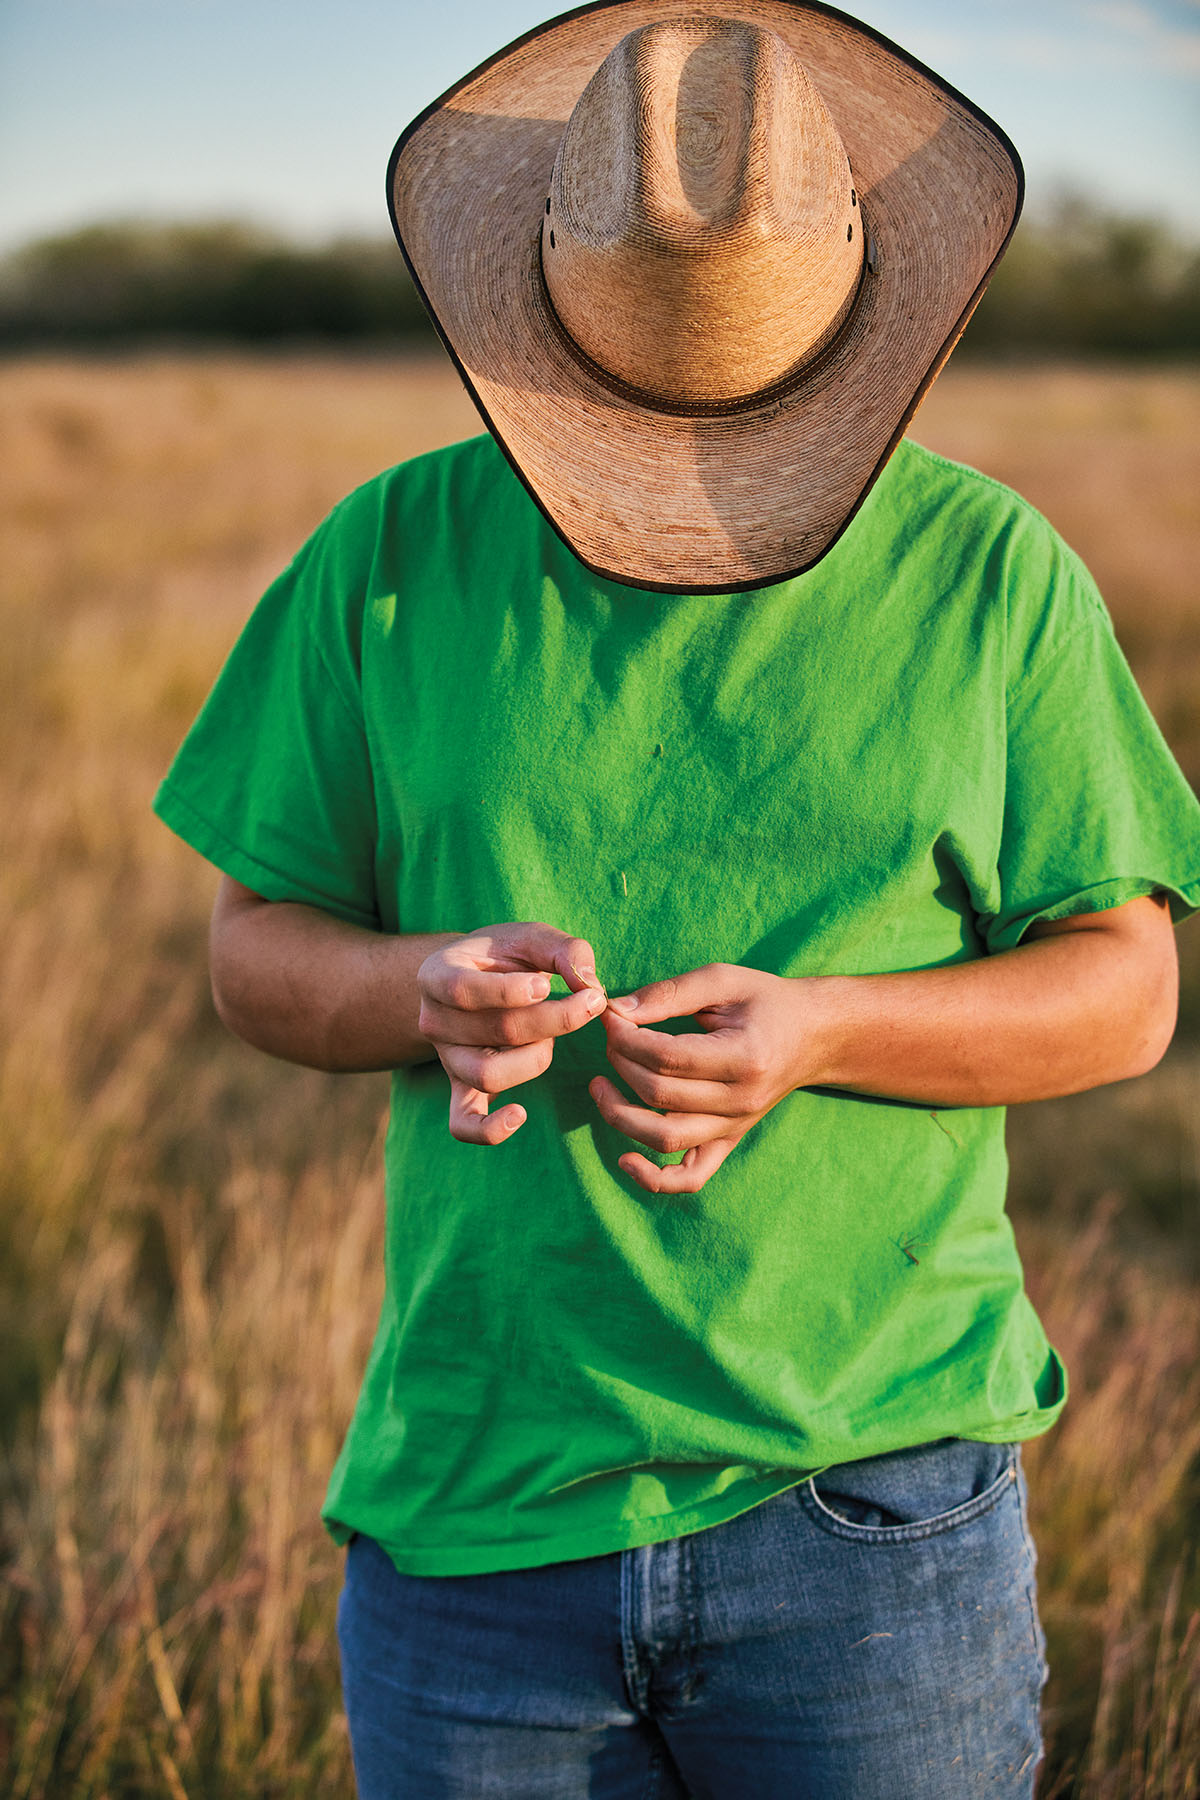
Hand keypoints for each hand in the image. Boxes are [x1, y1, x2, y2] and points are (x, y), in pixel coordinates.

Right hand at [418, 922, 606, 1143]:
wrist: (475, 979)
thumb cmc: (506, 956)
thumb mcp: (531, 937)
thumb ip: (565, 951)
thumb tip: (591, 985)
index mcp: (437, 974)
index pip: (463, 991)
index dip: (509, 991)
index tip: (548, 984)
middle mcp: (433, 1020)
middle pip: (494, 1031)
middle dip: (554, 1019)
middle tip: (591, 1002)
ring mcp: (446, 1059)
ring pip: (489, 1074)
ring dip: (536, 1057)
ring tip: (549, 1039)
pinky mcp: (461, 1090)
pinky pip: (465, 1123)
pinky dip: (490, 1130)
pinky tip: (520, 1115)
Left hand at [589, 963, 815, 1192]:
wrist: (813, 1035)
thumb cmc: (766, 1001)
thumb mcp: (723, 980)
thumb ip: (670, 993)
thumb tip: (617, 1011)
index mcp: (745, 1057)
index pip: (668, 1058)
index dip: (627, 1039)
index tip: (611, 1016)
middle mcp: (742, 1101)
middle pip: (660, 1095)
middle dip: (620, 1063)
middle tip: (610, 1036)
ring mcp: (735, 1126)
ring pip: (665, 1138)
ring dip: (619, 1114)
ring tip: (599, 1085)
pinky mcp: (729, 1141)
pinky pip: (690, 1177)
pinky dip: (654, 1178)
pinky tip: (625, 1158)